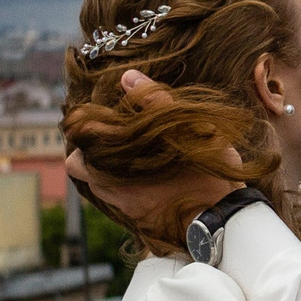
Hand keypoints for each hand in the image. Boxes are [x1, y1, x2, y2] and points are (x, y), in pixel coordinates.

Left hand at [66, 70, 236, 226]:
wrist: (221, 223)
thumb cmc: (207, 174)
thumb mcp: (190, 129)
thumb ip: (157, 102)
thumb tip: (128, 77)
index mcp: (117, 161)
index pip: (79, 142)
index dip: (85, 129)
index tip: (100, 121)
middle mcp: (113, 186)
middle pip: (79, 166)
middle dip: (89, 153)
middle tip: (112, 141)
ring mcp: (124, 207)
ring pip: (98, 185)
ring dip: (107, 171)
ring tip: (131, 159)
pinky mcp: (138, 221)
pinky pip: (118, 201)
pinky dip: (124, 189)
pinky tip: (149, 181)